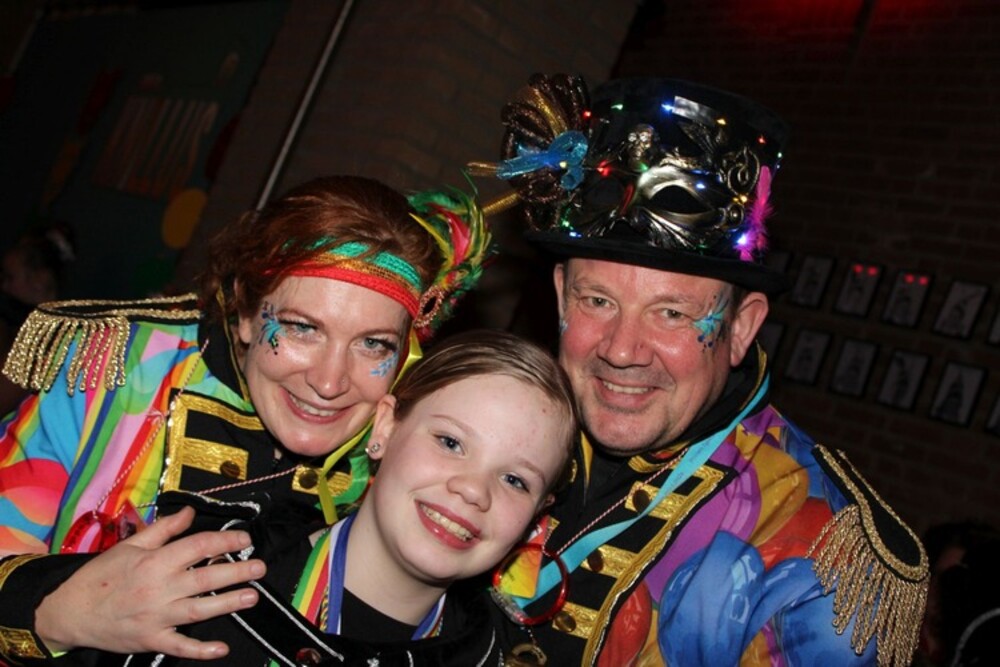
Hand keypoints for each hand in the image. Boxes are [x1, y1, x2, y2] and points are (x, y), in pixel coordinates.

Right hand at [35, 506, 265, 658]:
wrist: (70, 611)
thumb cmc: (101, 576)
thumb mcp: (130, 545)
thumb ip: (164, 529)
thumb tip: (189, 513)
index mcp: (155, 561)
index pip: (197, 546)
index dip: (224, 540)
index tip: (244, 538)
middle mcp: (159, 588)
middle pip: (205, 577)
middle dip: (236, 571)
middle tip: (260, 567)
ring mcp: (156, 616)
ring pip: (199, 609)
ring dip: (227, 603)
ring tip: (251, 597)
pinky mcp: (151, 639)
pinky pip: (179, 646)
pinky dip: (200, 650)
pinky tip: (221, 649)